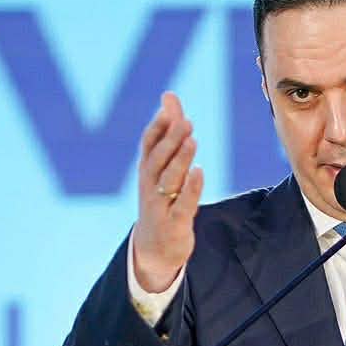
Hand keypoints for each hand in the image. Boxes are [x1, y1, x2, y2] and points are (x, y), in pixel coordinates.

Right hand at [131, 91, 204, 292]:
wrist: (153, 250)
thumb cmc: (160, 200)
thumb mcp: (162, 168)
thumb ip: (168, 132)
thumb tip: (169, 95)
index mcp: (146, 171)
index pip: (148, 144)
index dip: (158, 126)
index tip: (169, 108)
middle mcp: (149, 186)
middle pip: (158, 159)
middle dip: (170, 139)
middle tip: (185, 121)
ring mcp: (161, 205)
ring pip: (169, 178)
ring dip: (180, 159)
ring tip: (192, 140)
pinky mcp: (175, 223)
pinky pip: (183, 203)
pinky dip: (190, 188)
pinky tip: (199, 172)